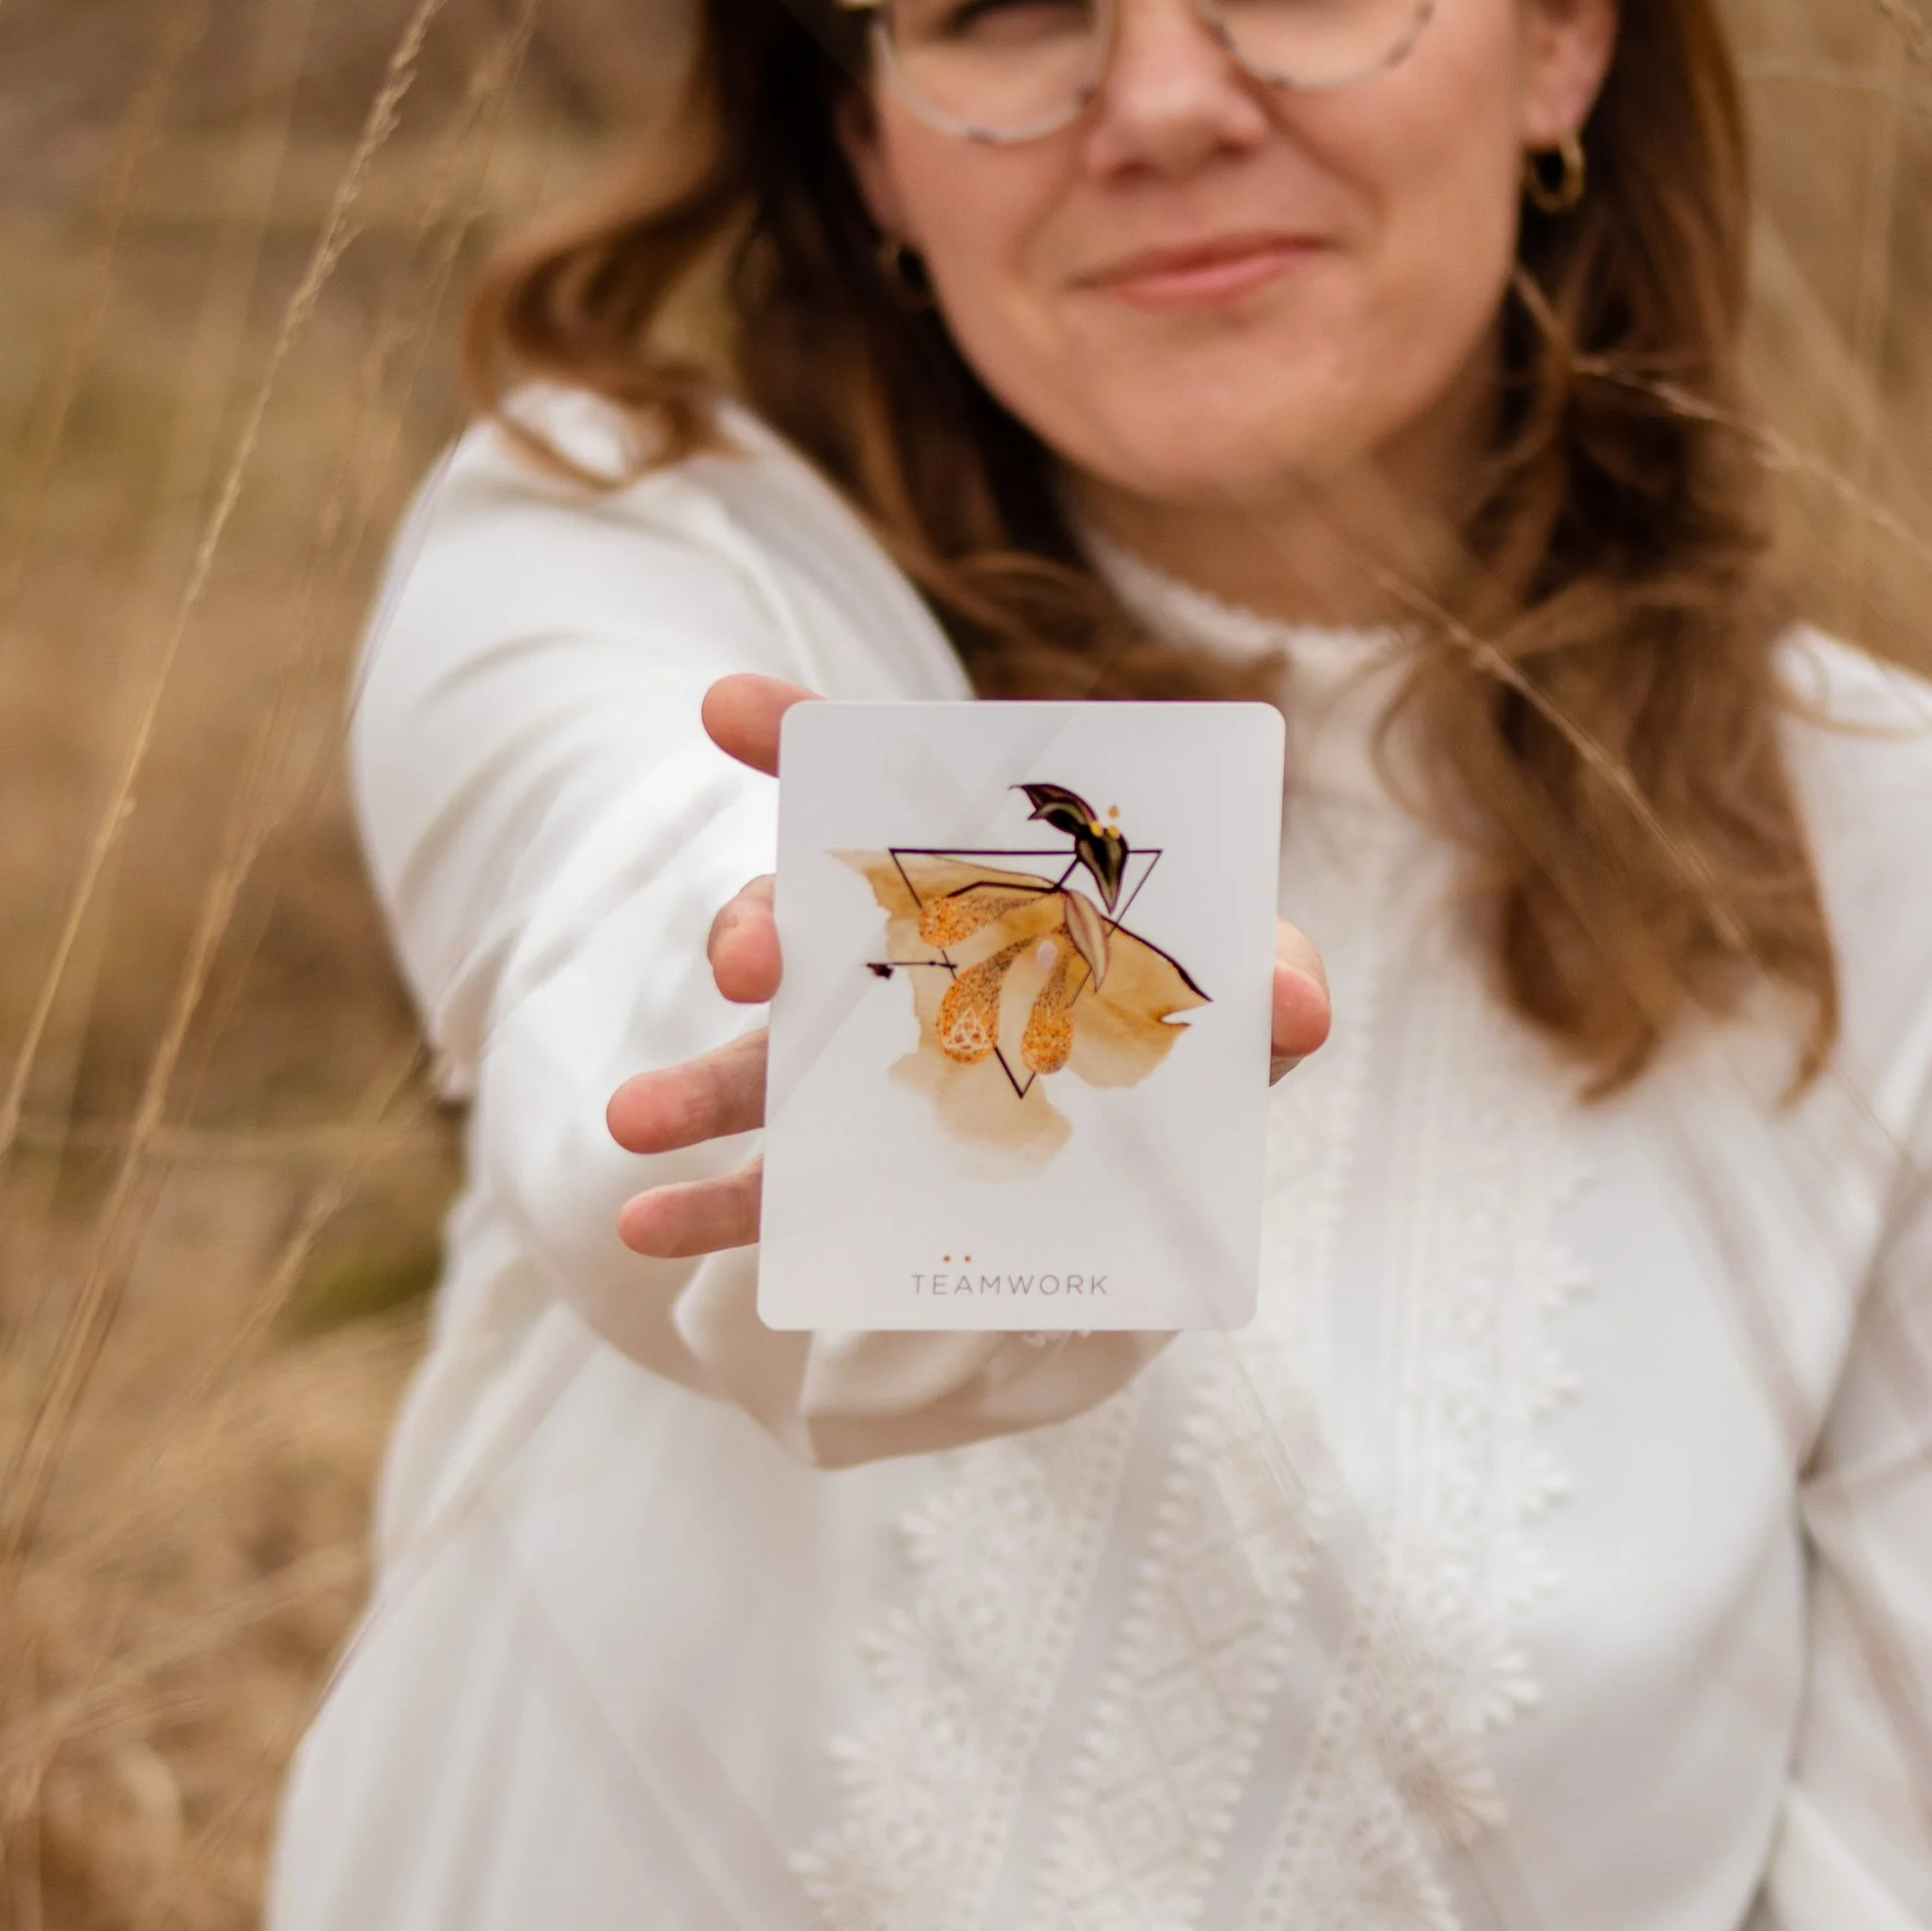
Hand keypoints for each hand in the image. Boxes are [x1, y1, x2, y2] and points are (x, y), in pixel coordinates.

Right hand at [607, 674, 1332, 1258]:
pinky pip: (763, 1186)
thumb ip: (1270, 983)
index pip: (875, 785)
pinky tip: (647, 1224)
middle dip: (756, 926)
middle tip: (755, 963)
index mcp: (970, 880)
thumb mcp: (1240, 1003)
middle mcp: (891, 957)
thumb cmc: (1188, 1038)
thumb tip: (1299, 998)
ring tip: (633, 1121)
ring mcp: (853, 1064)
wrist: (1159, 1158)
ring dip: (689, 1084)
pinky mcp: (841, 1167)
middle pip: (800, 917)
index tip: (730, 706)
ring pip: (754, 1058)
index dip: (798, 735)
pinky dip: (703, 1203)